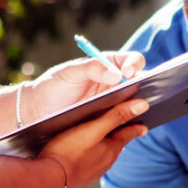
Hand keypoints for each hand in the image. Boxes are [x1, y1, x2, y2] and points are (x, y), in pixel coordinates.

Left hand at [24, 49, 147, 120]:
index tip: (127, 74)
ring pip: (135, 101)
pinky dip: (132, 121)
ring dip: (142, 105)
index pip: (131, 60)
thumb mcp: (69, 72)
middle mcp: (114, 82)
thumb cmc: (52, 86)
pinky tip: (136, 126)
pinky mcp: (108, 119)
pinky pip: (125, 118)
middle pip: (140, 81)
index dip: (135, 65)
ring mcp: (112, 101)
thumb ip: (91, 68)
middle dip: (148, 86)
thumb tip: (117, 74)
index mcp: (107, 65)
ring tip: (148, 111)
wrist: (37, 111)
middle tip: (150, 94)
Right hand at [38, 97, 149, 187]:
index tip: (144, 126)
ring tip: (106, 141)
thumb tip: (142, 105)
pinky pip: (90, 163)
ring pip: (103, 156)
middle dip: (121, 136)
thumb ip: (116, 116)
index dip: (136, 128)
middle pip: (116, 146)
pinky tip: (84, 154)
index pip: (128, 135)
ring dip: (106, 147)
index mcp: (111, 149)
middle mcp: (105, 163)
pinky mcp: (78, 178)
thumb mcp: (93, 129)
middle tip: (127, 130)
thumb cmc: (68, 152)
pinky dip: (92, 155)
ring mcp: (92, 172)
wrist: (47, 182)